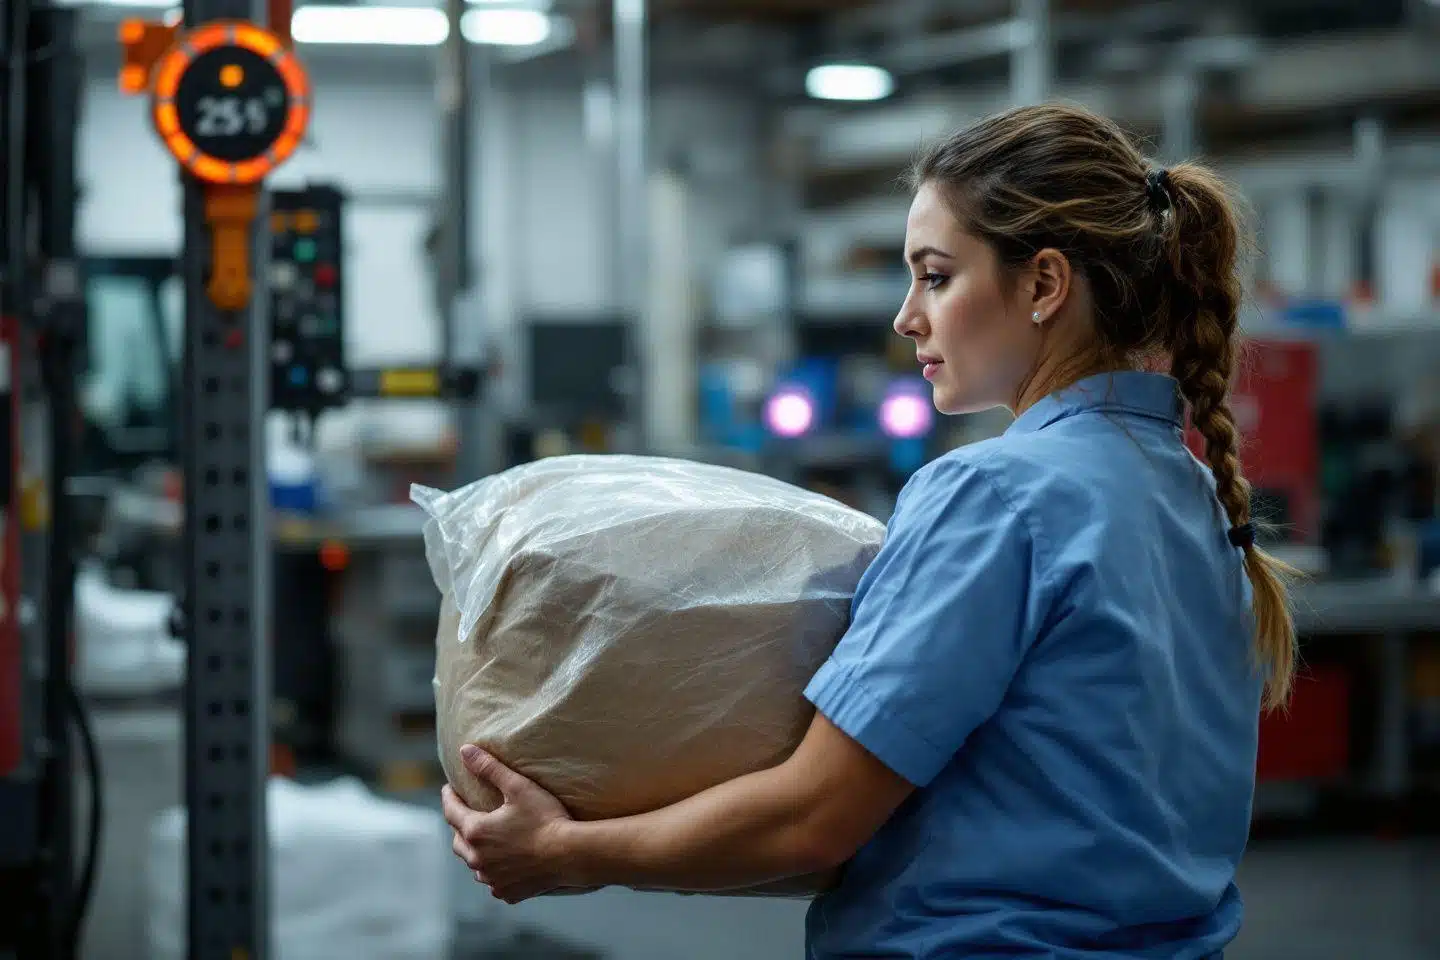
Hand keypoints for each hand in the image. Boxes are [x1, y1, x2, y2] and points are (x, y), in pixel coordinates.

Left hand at [441, 745, 574, 903]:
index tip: (448, 788)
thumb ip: (489, 768)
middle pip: (458, 841)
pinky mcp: (507, 892)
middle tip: (466, 814)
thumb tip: (465, 750)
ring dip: (476, 851)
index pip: (451, 811)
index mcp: (476, 832)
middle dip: (459, 826)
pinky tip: (503, 865)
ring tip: (485, 841)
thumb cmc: (545, 818)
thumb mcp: (518, 787)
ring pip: (474, 864)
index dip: (448, 797)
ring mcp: (492, 879)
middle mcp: (478, 859)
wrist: (570, 854)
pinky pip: (493, 881)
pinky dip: (494, 871)